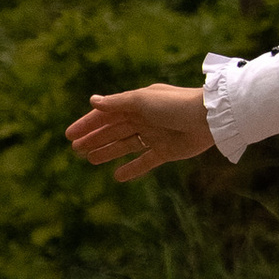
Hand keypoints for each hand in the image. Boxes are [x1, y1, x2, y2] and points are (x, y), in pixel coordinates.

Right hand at [64, 84, 214, 181]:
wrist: (209, 119)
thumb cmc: (175, 105)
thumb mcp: (142, 101)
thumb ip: (117, 104)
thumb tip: (93, 101)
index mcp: (137, 103)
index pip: (106, 114)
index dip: (88, 124)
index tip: (70, 135)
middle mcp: (145, 118)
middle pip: (114, 130)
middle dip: (95, 139)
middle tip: (76, 150)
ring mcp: (155, 135)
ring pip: (126, 145)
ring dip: (108, 151)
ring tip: (90, 159)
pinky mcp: (167, 151)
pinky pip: (145, 161)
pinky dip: (132, 169)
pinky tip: (117, 177)